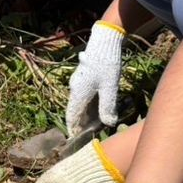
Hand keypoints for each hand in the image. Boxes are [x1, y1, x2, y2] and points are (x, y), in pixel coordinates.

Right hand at [66, 21, 124, 135]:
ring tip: (97, 126)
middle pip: (76, 111)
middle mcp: (75, 89)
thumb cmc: (107, 64)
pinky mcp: (86, 78)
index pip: (72, 117)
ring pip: (81, 104)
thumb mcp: (110, 88)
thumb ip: (108, 107)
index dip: (73, 130)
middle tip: (91, 136)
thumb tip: (109, 124)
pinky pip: (86, 96)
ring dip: (88, 115)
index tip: (76, 141)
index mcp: (78, 93)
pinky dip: (91, 105)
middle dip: (83, 124)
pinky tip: (100, 110)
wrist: (104, 41)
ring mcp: (79, 82)